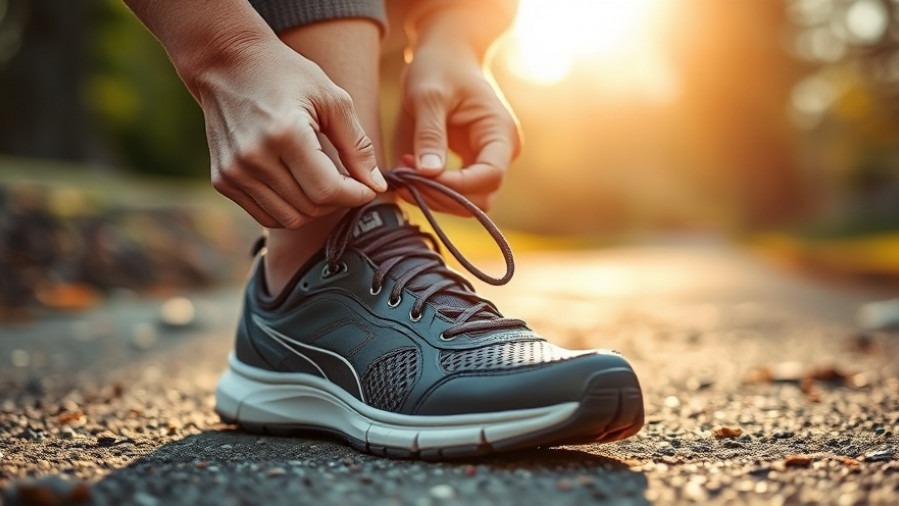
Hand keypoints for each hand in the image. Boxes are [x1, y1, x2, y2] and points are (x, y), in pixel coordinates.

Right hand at [190, 39, 386, 228]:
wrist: (225, 63)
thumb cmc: (285, 75)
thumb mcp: (331, 99)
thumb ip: (357, 145)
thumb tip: (377, 186)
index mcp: (285, 133)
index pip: (327, 190)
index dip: (356, 195)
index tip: (367, 187)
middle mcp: (254, 157)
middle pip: (311, 207)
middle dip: (338, 200)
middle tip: (348, 181)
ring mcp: (234, 172)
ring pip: (290, 219)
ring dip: (315, 208)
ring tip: (323, 182)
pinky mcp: (223, 181)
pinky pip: (267, 215)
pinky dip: (290, 209)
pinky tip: (298, 185)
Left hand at [397, 40, 520, 214]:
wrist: (447, 55)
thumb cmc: (440, 67)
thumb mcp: (428, 95)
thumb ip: (429, 134)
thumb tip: (428, 173)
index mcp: (500, 134)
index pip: (489, 176)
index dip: (456, 186)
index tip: (419, 179)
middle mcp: (501, 153)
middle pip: (480, 197)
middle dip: (442, 197)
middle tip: (405, 180)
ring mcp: (487, 161)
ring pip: (468, 202)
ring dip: (435, 197)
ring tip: (404, 173)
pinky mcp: (472, 165)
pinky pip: (457, 192)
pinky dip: (433, 190)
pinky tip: (410, 171)